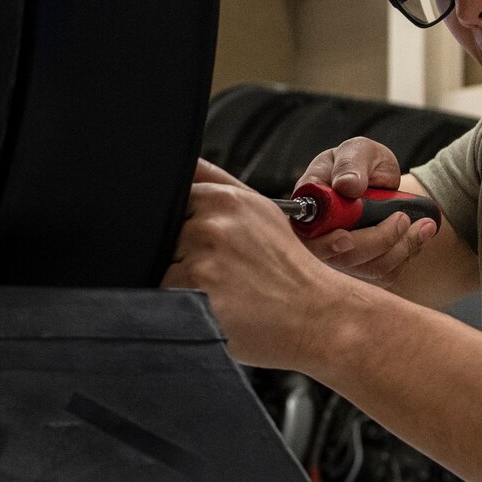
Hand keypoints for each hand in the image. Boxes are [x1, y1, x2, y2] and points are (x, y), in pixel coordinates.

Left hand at [162, 159, 354, 370]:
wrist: (319, 316)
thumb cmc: (288, 271)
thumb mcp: (259, 214)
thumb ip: (216, 184)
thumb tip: (183, 164)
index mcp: (224, 199)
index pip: (173, 201)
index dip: (185, 228)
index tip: (208, 245)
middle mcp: (213, 225)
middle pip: (164, 238)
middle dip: (182, 256)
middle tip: (224, 275)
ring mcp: (203, 260)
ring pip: (162, 269)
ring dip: (182, 284)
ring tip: (223, 293)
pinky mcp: (196, 294)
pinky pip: (165, 297)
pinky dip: (183, 306)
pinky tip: (217, 309)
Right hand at [296, 137, 437, 285]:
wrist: (381, 182)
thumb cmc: (362, 165)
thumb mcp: (358, 151)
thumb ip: (350, 164)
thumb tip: (346, 185)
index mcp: (310, 206)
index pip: (305, 234)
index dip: (324, 243)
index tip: (346, 238)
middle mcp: (319, 237)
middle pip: (340, 258)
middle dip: (376, 241)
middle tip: (402, 218)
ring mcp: (340, 257)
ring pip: (368, 268)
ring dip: (401, 247)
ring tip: (424, 225)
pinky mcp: (363, 268)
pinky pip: (385, 273)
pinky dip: (407, 253)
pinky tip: (418, 235)